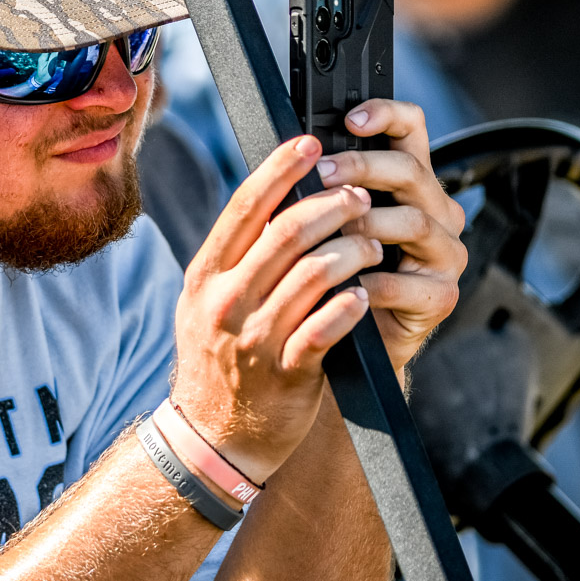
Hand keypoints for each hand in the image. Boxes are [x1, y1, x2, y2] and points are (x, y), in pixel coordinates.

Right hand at [172, 135, 381, 483]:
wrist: (212, 437)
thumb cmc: (218, 360)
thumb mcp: (208, 300)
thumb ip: (236, 255)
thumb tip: (275, 197)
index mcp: (206, 274)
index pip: (244, 207)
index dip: (281, 168)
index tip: (310, 142)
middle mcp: (226, 301)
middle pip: (284, 233)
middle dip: (330, 206)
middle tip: (360, 194)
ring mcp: (254, 338)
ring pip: (311, 276)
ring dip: (351, 252)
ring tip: (373, 243)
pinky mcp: (285, 373)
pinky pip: (324, 329)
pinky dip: (349, 306)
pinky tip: (365, 294)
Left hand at [314, 100, 466, 371]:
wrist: (346, 343)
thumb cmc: (332, 276)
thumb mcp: (324, 223)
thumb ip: (320, 188)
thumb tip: (289, 157)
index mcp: (409, 183)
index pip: (411, 130)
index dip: (387, 115)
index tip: (351, 119)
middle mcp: (436, 211)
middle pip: (410, 170)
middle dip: (362, 167)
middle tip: (322, 175)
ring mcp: (444, 253)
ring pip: (414, 221)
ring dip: (365, 224)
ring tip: (329, 234)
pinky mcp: (441, 295)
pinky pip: (405, 282)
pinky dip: (369, 283)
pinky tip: (341, 286)